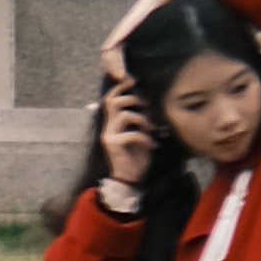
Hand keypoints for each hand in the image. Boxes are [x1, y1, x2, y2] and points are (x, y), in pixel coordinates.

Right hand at [97, 64, 152, 192]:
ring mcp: (109, 136)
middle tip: (144, 105)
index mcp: (112, 123)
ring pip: (123, 115)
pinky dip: (146, 137)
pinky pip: (132, 134)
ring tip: (151, 128)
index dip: (119, 87)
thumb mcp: (138, 135)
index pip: (109, 99)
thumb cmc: (136, 157)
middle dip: (131, 98)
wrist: (130, 180)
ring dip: (142, 119)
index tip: (131, 80)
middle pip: (112, 101)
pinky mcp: (114, 146)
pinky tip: (153, 145)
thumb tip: (146, 104)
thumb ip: (137, 121)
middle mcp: (107, 127)